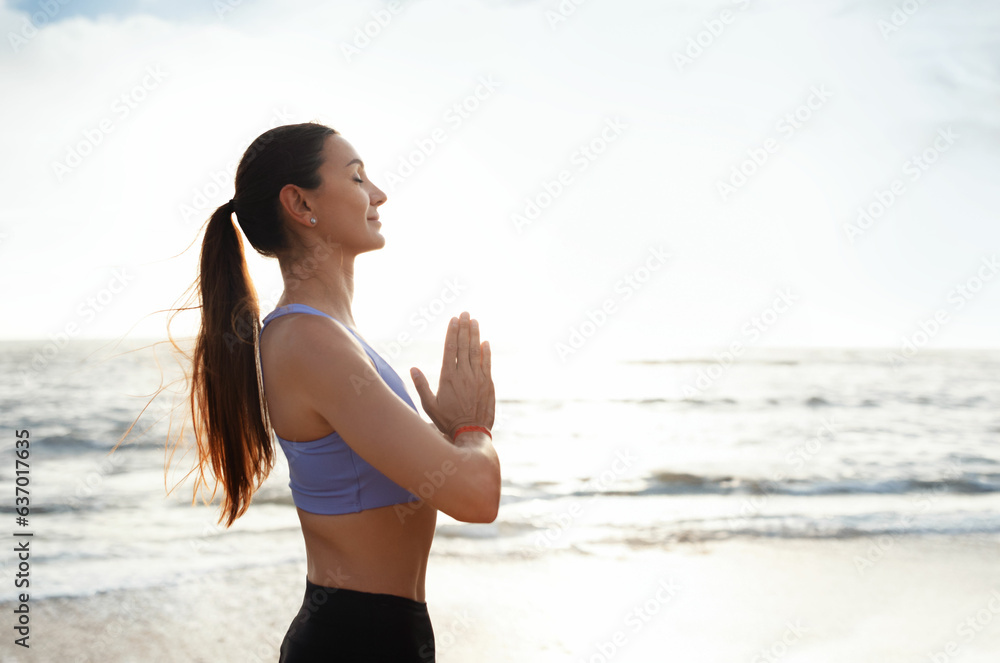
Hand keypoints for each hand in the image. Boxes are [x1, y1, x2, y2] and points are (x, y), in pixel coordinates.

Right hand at [410, 311, 494, 439]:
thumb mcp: (429, 405)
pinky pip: (486, 363)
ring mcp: (477, 378)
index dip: (452, 332)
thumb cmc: (447, 420)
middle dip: (464, 327)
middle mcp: (463, 374)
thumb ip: (421, 386)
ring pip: (476, 351)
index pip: (450, 348)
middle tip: (465, 313)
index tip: (453, 319)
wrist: (470, 432)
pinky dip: (486, 352)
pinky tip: (485, 342)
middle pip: (464, 345)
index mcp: (448, 377)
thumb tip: (413, 369)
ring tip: (474, 321)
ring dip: (475, 334)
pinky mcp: (487, 384)